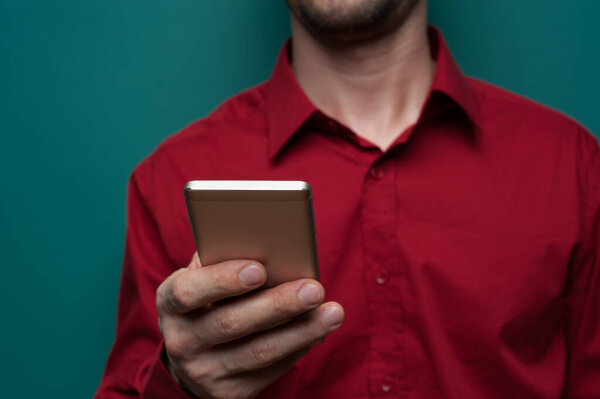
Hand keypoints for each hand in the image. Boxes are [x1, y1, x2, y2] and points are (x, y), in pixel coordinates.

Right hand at [156, 253, 343, 398]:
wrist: (192, 354)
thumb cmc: (208, 298)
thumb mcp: (203, 276)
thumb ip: (224, 258)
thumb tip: (271, 245)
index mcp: (171, 303)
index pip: (189, 292)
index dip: (223, 280)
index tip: (259, 269)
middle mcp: (182, 342)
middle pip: (232, 324)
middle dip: (278, 305)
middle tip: (314, 288)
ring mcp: (204, 372)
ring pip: (259, 352)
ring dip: (301, 331)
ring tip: (332, 312)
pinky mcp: (230, 393)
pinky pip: (271, 370)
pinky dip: (299, 347)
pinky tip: (319, 330)